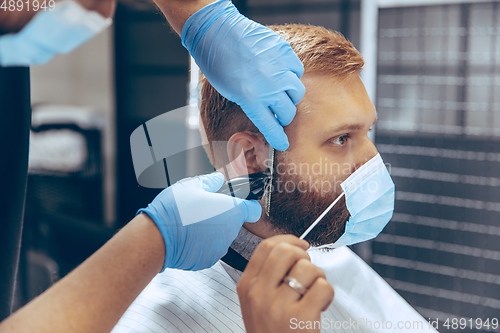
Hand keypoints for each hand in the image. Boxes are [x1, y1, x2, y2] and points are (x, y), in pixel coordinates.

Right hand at [138, 172, 261, 270]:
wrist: (157, 238)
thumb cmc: (175, 210)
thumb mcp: (192, 185)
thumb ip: (209, 182)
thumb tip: (217, 180)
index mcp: (231, 211)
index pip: (253, 210)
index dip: (247, 205)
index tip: (240, 203)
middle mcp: (230, 232)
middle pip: (232, 222)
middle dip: (221, 216)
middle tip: (202, 209)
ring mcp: (219, 249)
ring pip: (220, 236)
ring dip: (211, 230)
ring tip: (191, 223)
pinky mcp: (207, 261)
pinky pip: (209, 249)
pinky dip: (201, 244)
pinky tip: (187, 236)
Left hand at [182, 0, 305, 150]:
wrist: (218, 32)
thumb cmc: (219, 64)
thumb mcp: (232, 92)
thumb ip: (253, 104)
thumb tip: (270, 114)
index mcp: (251, 100)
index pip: (271, 127)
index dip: (279, 138)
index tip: (283, 144)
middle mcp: (269, 86)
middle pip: (288, 112)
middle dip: (284, 115)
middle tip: (278, 112)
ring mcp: (279, 68)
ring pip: (297, 92)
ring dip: (290, 96)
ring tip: (279, 90)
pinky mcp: (284, 52)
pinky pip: (297, 70)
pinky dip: (291, 74)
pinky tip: (280, 71)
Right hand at [237, 235, 333, 332]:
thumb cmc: (273, 330)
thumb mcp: (257, 302)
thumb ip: (267, 276)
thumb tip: (293, 247)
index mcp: (246, 286)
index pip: (266, 247)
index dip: (288, 240)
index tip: (301, 245)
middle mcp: (259, 294)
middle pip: (286, 251)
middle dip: (304, 256)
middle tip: (307, 272)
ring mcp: (278, 307)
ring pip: (308, 268)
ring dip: (318, 277)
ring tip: (314, 294)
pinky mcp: (300, 318)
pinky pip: (322, 287)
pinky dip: (328, 294)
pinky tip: (320, 305)